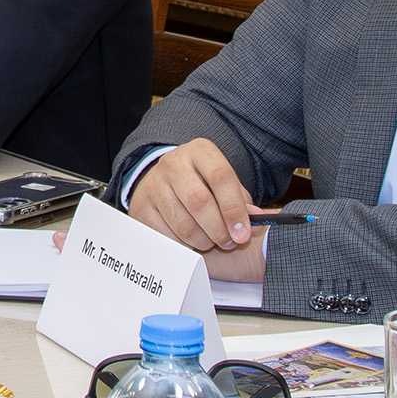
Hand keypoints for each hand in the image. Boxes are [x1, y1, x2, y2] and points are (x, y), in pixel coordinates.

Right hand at [126, 139, 267, 259]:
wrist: (163, 183)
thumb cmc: (203, 186)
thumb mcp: (224, 186)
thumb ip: (242, 203)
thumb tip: (256, 223)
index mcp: (199, 151)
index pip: (221, 177)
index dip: (234, 209)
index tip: (243, 234)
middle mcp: (173, 163)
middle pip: (200, 202)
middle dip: (219, 230)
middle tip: (229, 243)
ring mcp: (153, 184)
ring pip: (183, 224)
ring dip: (203, 241)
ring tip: (210, 242)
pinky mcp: (141, 206)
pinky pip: (166, 236)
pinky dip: (183, 246)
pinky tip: (190, 241)